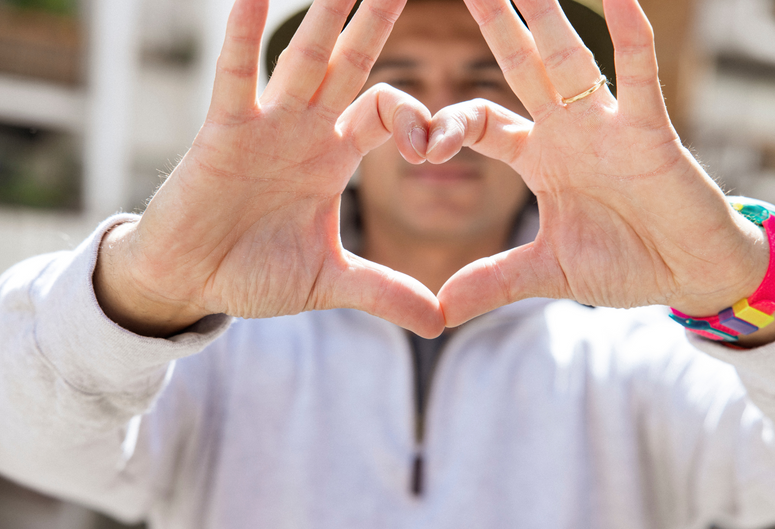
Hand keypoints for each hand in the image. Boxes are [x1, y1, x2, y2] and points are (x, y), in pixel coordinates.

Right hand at [94, 0, 444, 337]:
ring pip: (301, 56)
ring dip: (325, 13)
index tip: (433, 147)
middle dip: (378, 19)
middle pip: (351, 63)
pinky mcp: (222, 131)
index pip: (387, 114)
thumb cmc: (255, 275)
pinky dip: (241, 34)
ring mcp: (265, 124)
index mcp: (334, 158)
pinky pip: (235, 74)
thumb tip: (441, 324)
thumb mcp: (330, 283)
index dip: (417, 119)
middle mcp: (306, 130)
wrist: (192, 283)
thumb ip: (385, 293)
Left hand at [433, 0, 774, 327]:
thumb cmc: (624, 262)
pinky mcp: (649, 130)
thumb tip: (441, 312)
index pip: (482, 122)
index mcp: (539, 158)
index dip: (447, 126)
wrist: (687, 275)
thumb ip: (494, 281)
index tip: (420, 147)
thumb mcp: (546, 272)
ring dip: (546, 15)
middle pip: (520, 66)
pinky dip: (629, 33)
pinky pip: (638, 72)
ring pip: (569, 58)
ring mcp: (606, 125)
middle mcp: (567, 130)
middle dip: (494, 24)